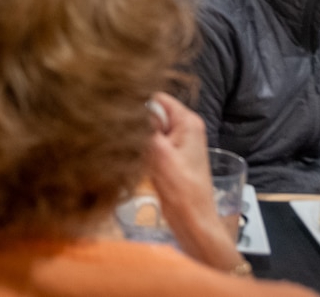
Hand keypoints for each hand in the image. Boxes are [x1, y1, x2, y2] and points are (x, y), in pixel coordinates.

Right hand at [146, 92, 242, 270]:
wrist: (193, 221)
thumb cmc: (182, 190)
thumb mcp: (160, 153)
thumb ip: (145, 126)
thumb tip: (129, 107)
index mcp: (188, 121)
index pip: (157, 97)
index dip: (139, 106)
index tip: (127, 121)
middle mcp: (186, 128)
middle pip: (153, 113)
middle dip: (138, 125)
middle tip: (132, 142)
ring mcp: (179, 143)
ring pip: (149, 130)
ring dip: (139, 141)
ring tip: (138, 156)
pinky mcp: (172, 157)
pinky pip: (151, 145)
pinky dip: (143, 152)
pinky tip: (141, 164)